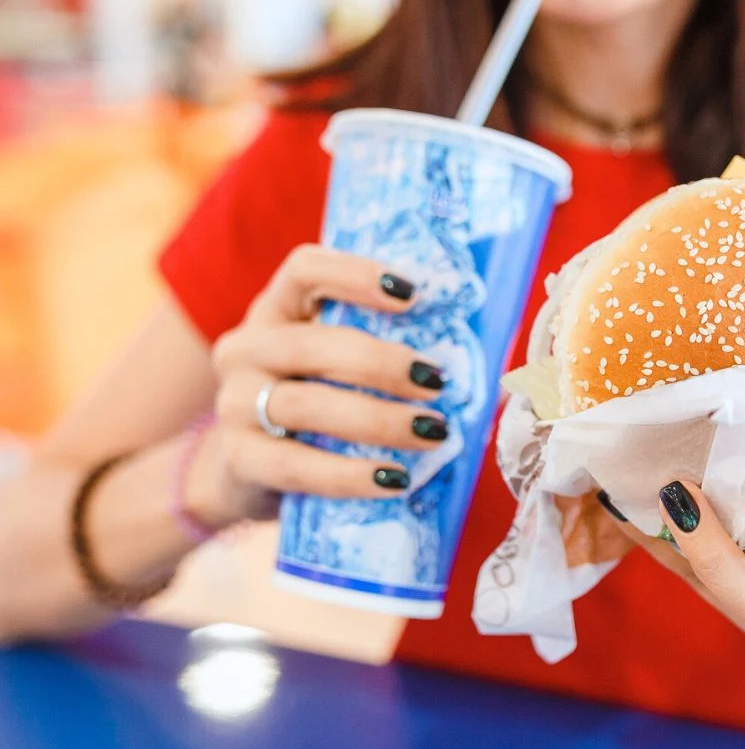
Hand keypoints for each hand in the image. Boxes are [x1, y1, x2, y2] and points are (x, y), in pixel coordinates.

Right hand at [189, 244, 451, 525]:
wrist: (246, 473)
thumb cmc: (319, 405)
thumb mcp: (343, 367)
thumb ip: (397, 354)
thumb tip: (504, 380)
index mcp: (278, 309)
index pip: (304, 270)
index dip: (356, 275)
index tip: (412, 295)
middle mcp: (247, 347)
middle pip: (312, 344)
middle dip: (381, 363)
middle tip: (436, 382)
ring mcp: (235, 403)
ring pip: (306, 405)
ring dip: (377, 420)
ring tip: (432, 432)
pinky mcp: (239, 459)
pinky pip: (296, 466)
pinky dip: (350, 475)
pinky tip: (394, 479)